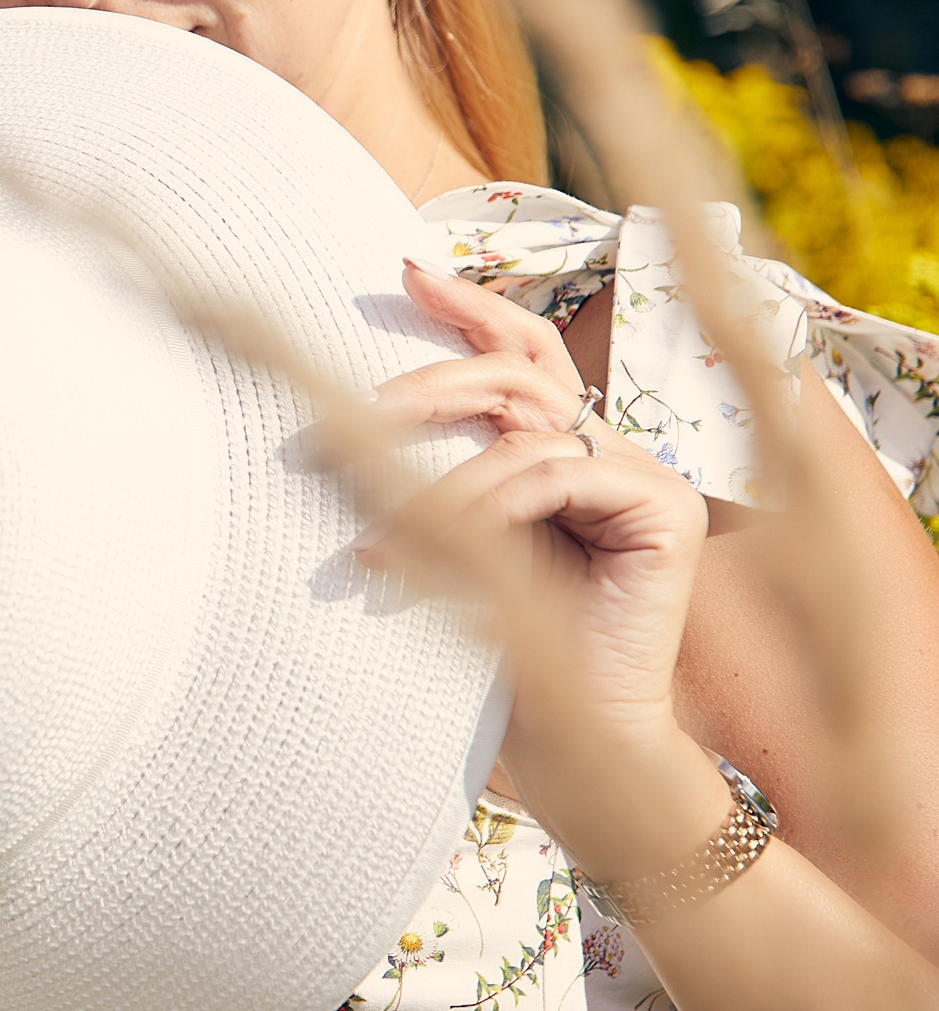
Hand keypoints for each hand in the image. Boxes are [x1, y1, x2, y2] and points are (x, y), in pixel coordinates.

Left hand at [356, 259, 710, 791]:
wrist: (565, 739)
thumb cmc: (502, 647)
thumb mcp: (447, 539)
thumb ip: (431, 473)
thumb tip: (342, 403)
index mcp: (564, 452)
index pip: (521, 354)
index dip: (471, 306)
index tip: (407, 270)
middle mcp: (610, 451)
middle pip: (518, 373)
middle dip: (431, 384)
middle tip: (359, 416)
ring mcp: (646, 476)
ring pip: (523, 432)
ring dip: (442, 486)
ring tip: (383, 543)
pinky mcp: (666, 508)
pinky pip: (555, 472)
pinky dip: (489, 507)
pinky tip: (447, 556)